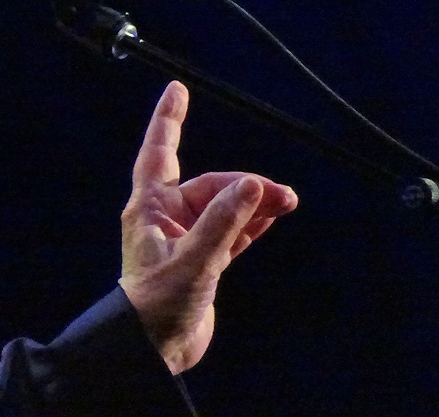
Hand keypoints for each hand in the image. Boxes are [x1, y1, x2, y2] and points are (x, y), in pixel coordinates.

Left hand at [118, 81, 297, 373]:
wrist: (152, 350)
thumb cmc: (157, 305)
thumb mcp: (193, 261)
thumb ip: (224, 222)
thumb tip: (252, 183)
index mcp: (150, 209)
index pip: (160, 151)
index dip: (169, 119)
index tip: (177, 88)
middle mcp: (166, 218)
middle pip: (209, 185)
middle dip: (245, 186)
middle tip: (282, 195)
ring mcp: (186, 239)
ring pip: (225, 208)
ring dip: (254, 203)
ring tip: (288, 201)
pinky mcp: (203, 262)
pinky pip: (231, 233)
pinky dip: (251, 223)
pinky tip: (272, 214)